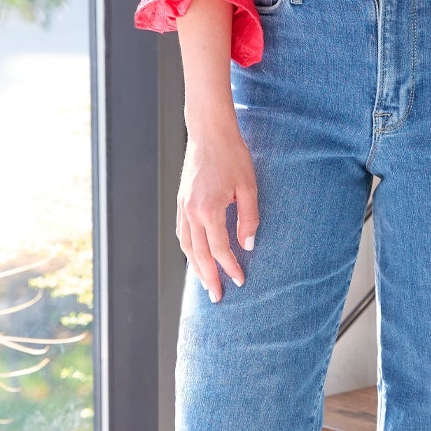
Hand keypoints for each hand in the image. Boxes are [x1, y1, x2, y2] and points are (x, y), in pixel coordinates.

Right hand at [176, 120, 258, 303]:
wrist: (209, 133)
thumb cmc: (233, 156)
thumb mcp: (249, 188)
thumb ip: (249, 219)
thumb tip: (249, 246)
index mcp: (209, 210)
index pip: (220, 249)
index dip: (231, 268)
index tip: (240, 281)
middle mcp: (192, 212)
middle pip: (199, 255)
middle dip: (209, 277)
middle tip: (217, 297)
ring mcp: (183, 207)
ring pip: (186, 246)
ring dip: (196, 267)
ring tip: (206, 282)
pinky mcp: (181, 201)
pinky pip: (182, 233)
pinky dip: (188, 250)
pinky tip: (196, 257)